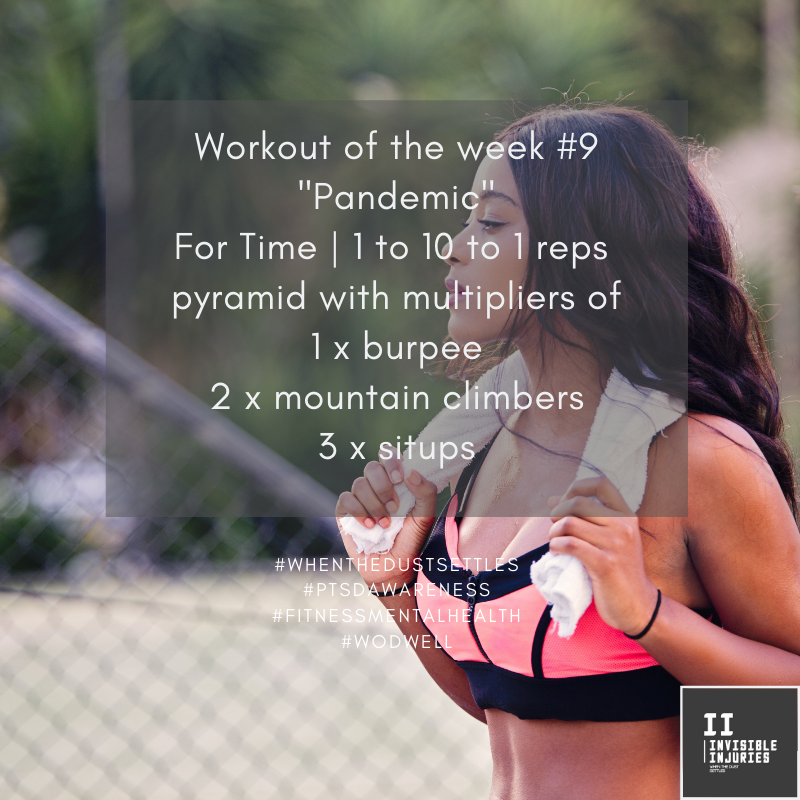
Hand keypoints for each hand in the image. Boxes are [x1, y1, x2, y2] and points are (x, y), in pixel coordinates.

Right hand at [336, 451, 437, 586]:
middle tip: (394, 507)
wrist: (394, 566)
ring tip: (384, 524)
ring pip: (359, 484)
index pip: (388, 454)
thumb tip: (411, 472)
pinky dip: (359, 512)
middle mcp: (376, 485)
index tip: (399, 479)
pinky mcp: (345, 511)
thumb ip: (425, 492)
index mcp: (395, 480)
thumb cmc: (411, 539)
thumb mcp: (425, 516)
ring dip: (374, 505)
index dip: (391, 461)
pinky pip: (346, 498)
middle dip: (383, 487)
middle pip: (371, 467)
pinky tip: (370, 526)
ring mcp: (359, 497)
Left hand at [547, 476, 658, 636]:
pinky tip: (556, 552)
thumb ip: (586, 518)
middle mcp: (623, 525)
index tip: (564, 503)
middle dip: (557, 512)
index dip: (576, 487)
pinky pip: (570, 544)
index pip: (601, 483)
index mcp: (626, 515)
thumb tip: (553, 499)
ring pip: (570, 523)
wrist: (638, 605)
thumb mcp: (610, 539)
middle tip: (554, 527)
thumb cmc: (619, 571)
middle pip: (578, 502)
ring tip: (555, 542)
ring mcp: (616, 544)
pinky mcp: (605, 564)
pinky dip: (555, 546)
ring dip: (553, 532)